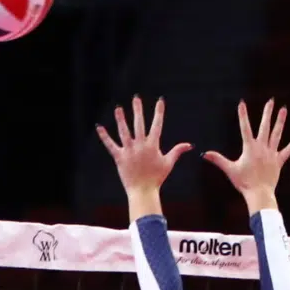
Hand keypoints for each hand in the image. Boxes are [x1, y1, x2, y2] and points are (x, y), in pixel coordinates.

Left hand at [96, 95, 192, 213]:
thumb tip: (190, 145)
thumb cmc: (157, 178)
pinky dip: (104, 136)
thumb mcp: (168, 163)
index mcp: (153, 145)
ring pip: (124, 132)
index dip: (159, 112)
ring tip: (118, 108)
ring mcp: (129, 151)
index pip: (157, 124)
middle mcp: (140, 146)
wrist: (143, 191)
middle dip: (138, 110)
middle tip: (136, 98)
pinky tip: (99, 127)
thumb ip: (178, 151)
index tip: (160, 100)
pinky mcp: (119, 157)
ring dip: (121, 119)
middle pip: (139, 124)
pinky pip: (110, 145)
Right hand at [204, 99, 289, 209]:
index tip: (242, 103)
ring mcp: (272, 153)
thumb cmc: (243, 183)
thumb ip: (218, 160)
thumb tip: (205, 154)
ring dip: (280, 121)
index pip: (245, 128)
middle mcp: (262, 148)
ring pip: (277, 134)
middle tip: (271, 100)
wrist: (259, 193)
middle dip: (267, 113)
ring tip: (284, 109)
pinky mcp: (279, 161)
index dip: (243, 115)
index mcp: (249, 148)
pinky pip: (288, 150)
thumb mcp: (229, 170)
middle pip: (265, 127)